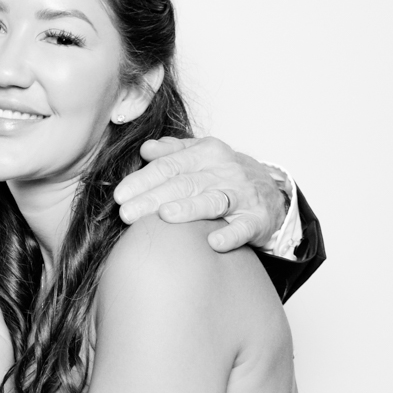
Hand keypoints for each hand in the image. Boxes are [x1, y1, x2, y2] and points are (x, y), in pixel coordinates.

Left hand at [113, 136, 290, 252]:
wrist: (272, 193)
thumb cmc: (225, 175)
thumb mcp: (202, 156)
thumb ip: (174, 152)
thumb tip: (146, 149)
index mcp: (207, 152)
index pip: (169, 165)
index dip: (143, 179)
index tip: (120, 194)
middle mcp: (225, 171)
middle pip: (184, 184)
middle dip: (153, 198)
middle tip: (127, 213)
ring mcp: (242, 195)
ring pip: (213, 201)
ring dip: (189, 209)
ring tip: (165, 216)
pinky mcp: (257, 220)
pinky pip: (244, 228)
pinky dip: (230, 235)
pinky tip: (213, 243)